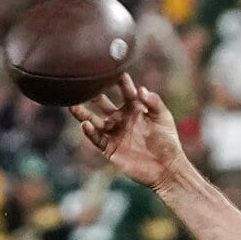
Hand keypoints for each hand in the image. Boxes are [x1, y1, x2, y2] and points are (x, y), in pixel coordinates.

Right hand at [68, 74, 188, 191]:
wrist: (166, 168)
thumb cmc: (168, 142)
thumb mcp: (164, 119)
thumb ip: (154, 103)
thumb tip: (141, 89)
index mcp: (136, 109)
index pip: (126, 92)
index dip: (120, 82)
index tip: (113, 71)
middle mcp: (122, 119)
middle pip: (103, 103)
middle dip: (94, 94)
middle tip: (84, 84)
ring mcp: (115, 133)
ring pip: (94, 120)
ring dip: (83, 113)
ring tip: (72, 104)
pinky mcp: (110, 148)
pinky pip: (96, 138)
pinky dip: (89, 132)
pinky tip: (85, 124)